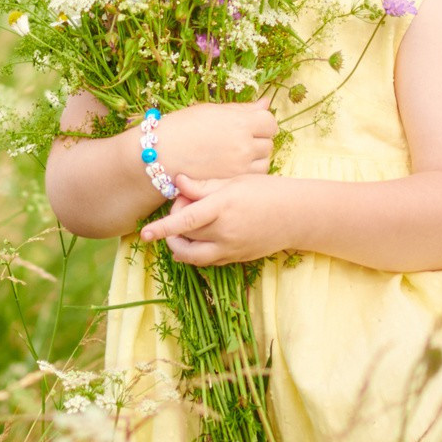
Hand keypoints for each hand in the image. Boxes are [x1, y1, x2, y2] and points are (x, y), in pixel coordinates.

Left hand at [137, 173, 290, 265]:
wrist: (297, 215)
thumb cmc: (266, 190)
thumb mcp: (235, 181)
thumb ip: (204, 186)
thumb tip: (177, 181)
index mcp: (223, 206)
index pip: (186, 220)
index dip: (162, 228)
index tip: (144, 234)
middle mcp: (225, 231)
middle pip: (185, 236)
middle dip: (174, 224)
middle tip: (183, 205)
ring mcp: (231, 248)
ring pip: (192, 256)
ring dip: (179, 246)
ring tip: (182, 229)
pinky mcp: (236, 258)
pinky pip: (207, 260)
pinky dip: (196, 251)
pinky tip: (199, 237)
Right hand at [151, 101, 275, 181]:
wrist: (159, 156)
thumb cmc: (181, 128)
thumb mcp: (211, 111)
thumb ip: (242, 109)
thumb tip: (266, 103)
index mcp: (238, 122)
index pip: (269, 122)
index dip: (261, 123)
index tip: (251, 125)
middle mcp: (243, 145)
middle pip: (268, 142)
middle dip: (257, 140)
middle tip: (237, 140)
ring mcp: (239, 167)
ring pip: (264, 161)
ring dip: (255, 158)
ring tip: (234, 155)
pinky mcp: (232, 183)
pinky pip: (253, 177)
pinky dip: (247, 172)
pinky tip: (231, 167)